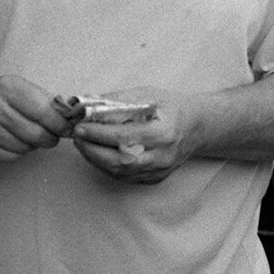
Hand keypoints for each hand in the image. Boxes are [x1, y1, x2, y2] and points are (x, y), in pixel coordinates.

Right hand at [0, 75, 70, 161]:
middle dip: (51, 138)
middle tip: (55, 136)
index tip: (69, 128)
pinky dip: (21, 151)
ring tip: (33, 135)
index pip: (43, 111)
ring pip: (26, 147)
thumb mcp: (20, 87)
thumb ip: (45, 100)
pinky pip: (13, 156)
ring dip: (35, 145)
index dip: (60, 124)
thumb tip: (72, 117)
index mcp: (8, 88)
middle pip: (36, 133)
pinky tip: (17, 141)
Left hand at [70, 87, 197, 184]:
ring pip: (119, 172)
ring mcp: (159, 171)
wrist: (197, 126)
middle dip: (92, 149)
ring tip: (83, 143)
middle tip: (76, 137)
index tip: (79, 127)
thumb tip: (86, 103)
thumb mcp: (148, 94)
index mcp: (164, 133)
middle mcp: (162, 156)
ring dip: (96, 159)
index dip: (98, 134)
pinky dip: (106, 165)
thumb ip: (117, 100)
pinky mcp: (154, 178)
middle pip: (119, 161)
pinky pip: (124, 176)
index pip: (124, 137)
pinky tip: (98, 152)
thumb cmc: (172, 107)